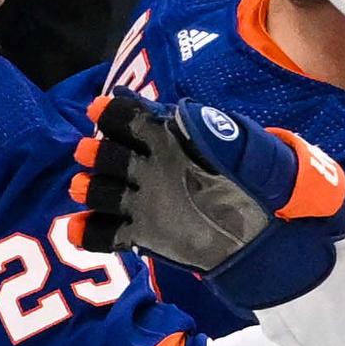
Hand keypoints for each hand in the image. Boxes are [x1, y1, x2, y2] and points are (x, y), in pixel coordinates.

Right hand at [72, 92, 344, 310]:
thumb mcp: (243, 146)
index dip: (114, 114)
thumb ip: (212, 129)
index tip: (98, 112)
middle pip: (112, 156)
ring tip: (81, 189)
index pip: (131, 119)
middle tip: (87, 155)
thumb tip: (177, 114)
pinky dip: (91, 233)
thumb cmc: (258, 179)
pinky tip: (77, 230)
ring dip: (91, 189)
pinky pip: (109, 233)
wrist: (266, 229)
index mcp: (169, 139)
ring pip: (104, 192)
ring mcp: (143, 201)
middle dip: (98, 155)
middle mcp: (150, 167)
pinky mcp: (142, 233)